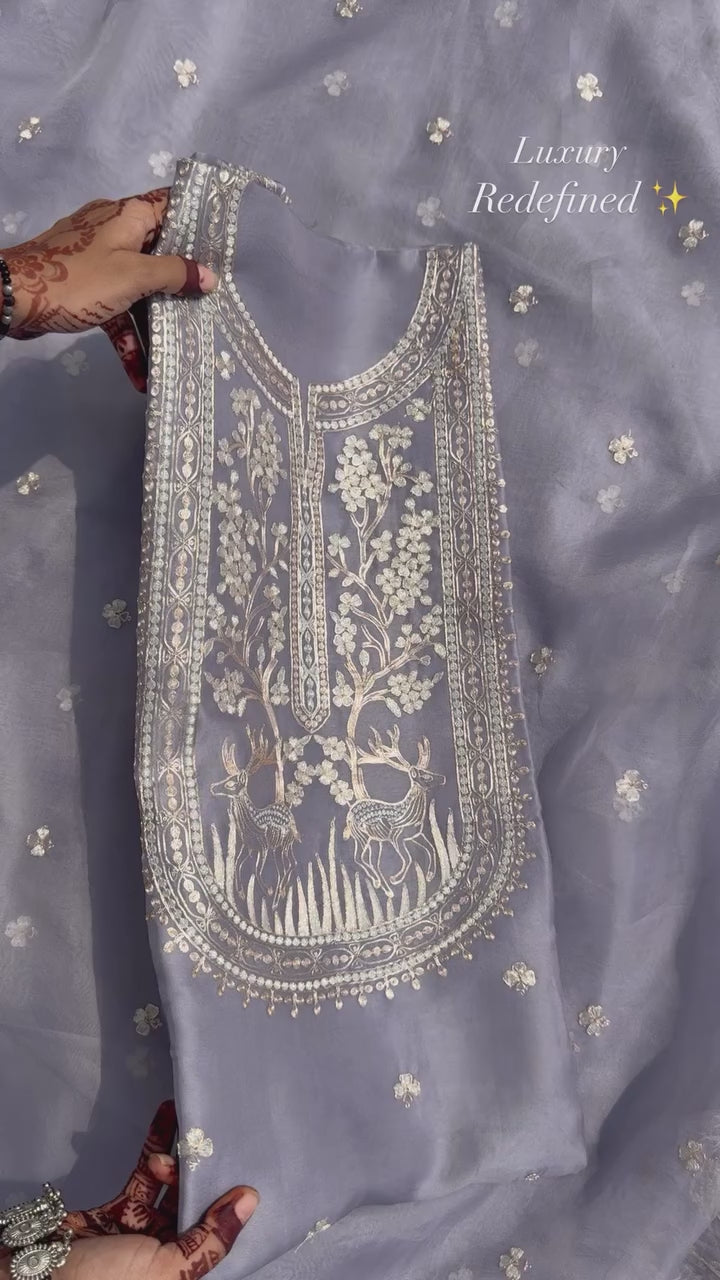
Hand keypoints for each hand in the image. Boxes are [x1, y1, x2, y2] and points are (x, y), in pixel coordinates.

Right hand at [0, 1101, 257, 1279]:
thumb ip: (208, 1239)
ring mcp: (141, 1233)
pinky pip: (144, 1174)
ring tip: (184, 1128)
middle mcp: (166, 1257)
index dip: (231, 1203)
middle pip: (197, 1207)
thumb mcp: (164, 1270)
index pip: (218, 1237)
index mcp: (180, 1277)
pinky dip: (156, 1145)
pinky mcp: (119, 1210)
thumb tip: (251, 1200)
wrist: (36, 1276)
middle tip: (211, 1137)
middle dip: (205, 1172)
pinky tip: (167, 1115)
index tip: (248, 1162)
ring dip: (179, 1155)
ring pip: (172, 1186)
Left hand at [1, 190, 217, 390]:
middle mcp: (114, 231)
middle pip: (158, 253)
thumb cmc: (79, 280)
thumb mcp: (134, 277)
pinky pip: (115, 307)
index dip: (197, 222)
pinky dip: (126, 335)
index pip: (170, 206)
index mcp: (128, 216)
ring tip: (178, 348)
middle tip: (210, 303)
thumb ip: (174, 275)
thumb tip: (209, 276)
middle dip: (181, 282)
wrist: (14, 297)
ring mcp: (97, 259)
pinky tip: (138, 373)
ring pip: (137, 286)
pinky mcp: (84, 285)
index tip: (223, 245)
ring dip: (153, 320)